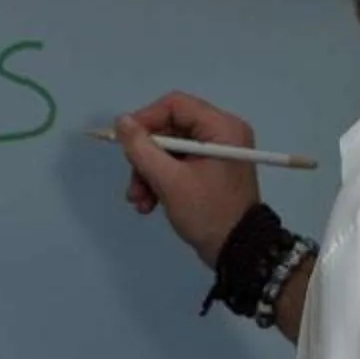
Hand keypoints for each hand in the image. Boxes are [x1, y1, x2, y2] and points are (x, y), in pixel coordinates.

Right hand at [112, 91, 262, 269]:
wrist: (238, 252)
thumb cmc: (207, 212)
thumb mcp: (170, 181)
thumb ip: (142, 149)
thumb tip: (121, 121)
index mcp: (221, 127)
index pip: (175, 105)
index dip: (145, 120)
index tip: (124, 141)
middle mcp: (221, 134)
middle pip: (169, 129)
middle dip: (145, 158)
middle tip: (133, 183)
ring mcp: (215, 154)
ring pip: (169, 151)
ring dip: (148, 174)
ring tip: (139, 201)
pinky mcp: (209, 172)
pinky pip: (178, 166)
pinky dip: (160, 182)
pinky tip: (148, 205)